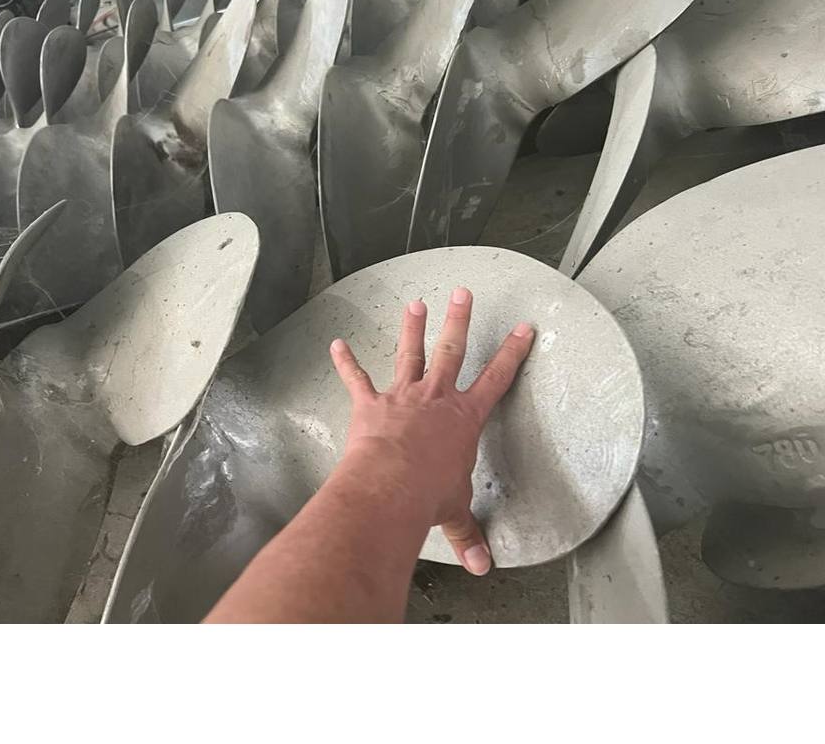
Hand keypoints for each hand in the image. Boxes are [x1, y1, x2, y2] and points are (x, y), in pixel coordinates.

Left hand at [329, 287, 534, 575]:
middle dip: (459, 320)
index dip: (511, 353)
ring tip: (415, 303)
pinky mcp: (370, 404)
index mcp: (464, 418)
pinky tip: (336, 344)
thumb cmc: (428, 495)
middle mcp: (435, 398)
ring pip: (409, 354)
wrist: (390, 486)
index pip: (497, 379)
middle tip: (462, 293)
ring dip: (412, 329)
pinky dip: (345, 363)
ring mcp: (402, 397)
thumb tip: (481, 567)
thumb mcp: (454, 511)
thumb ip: (467, 534)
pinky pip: (356, 379)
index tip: (523, 328)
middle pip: (451, 350)